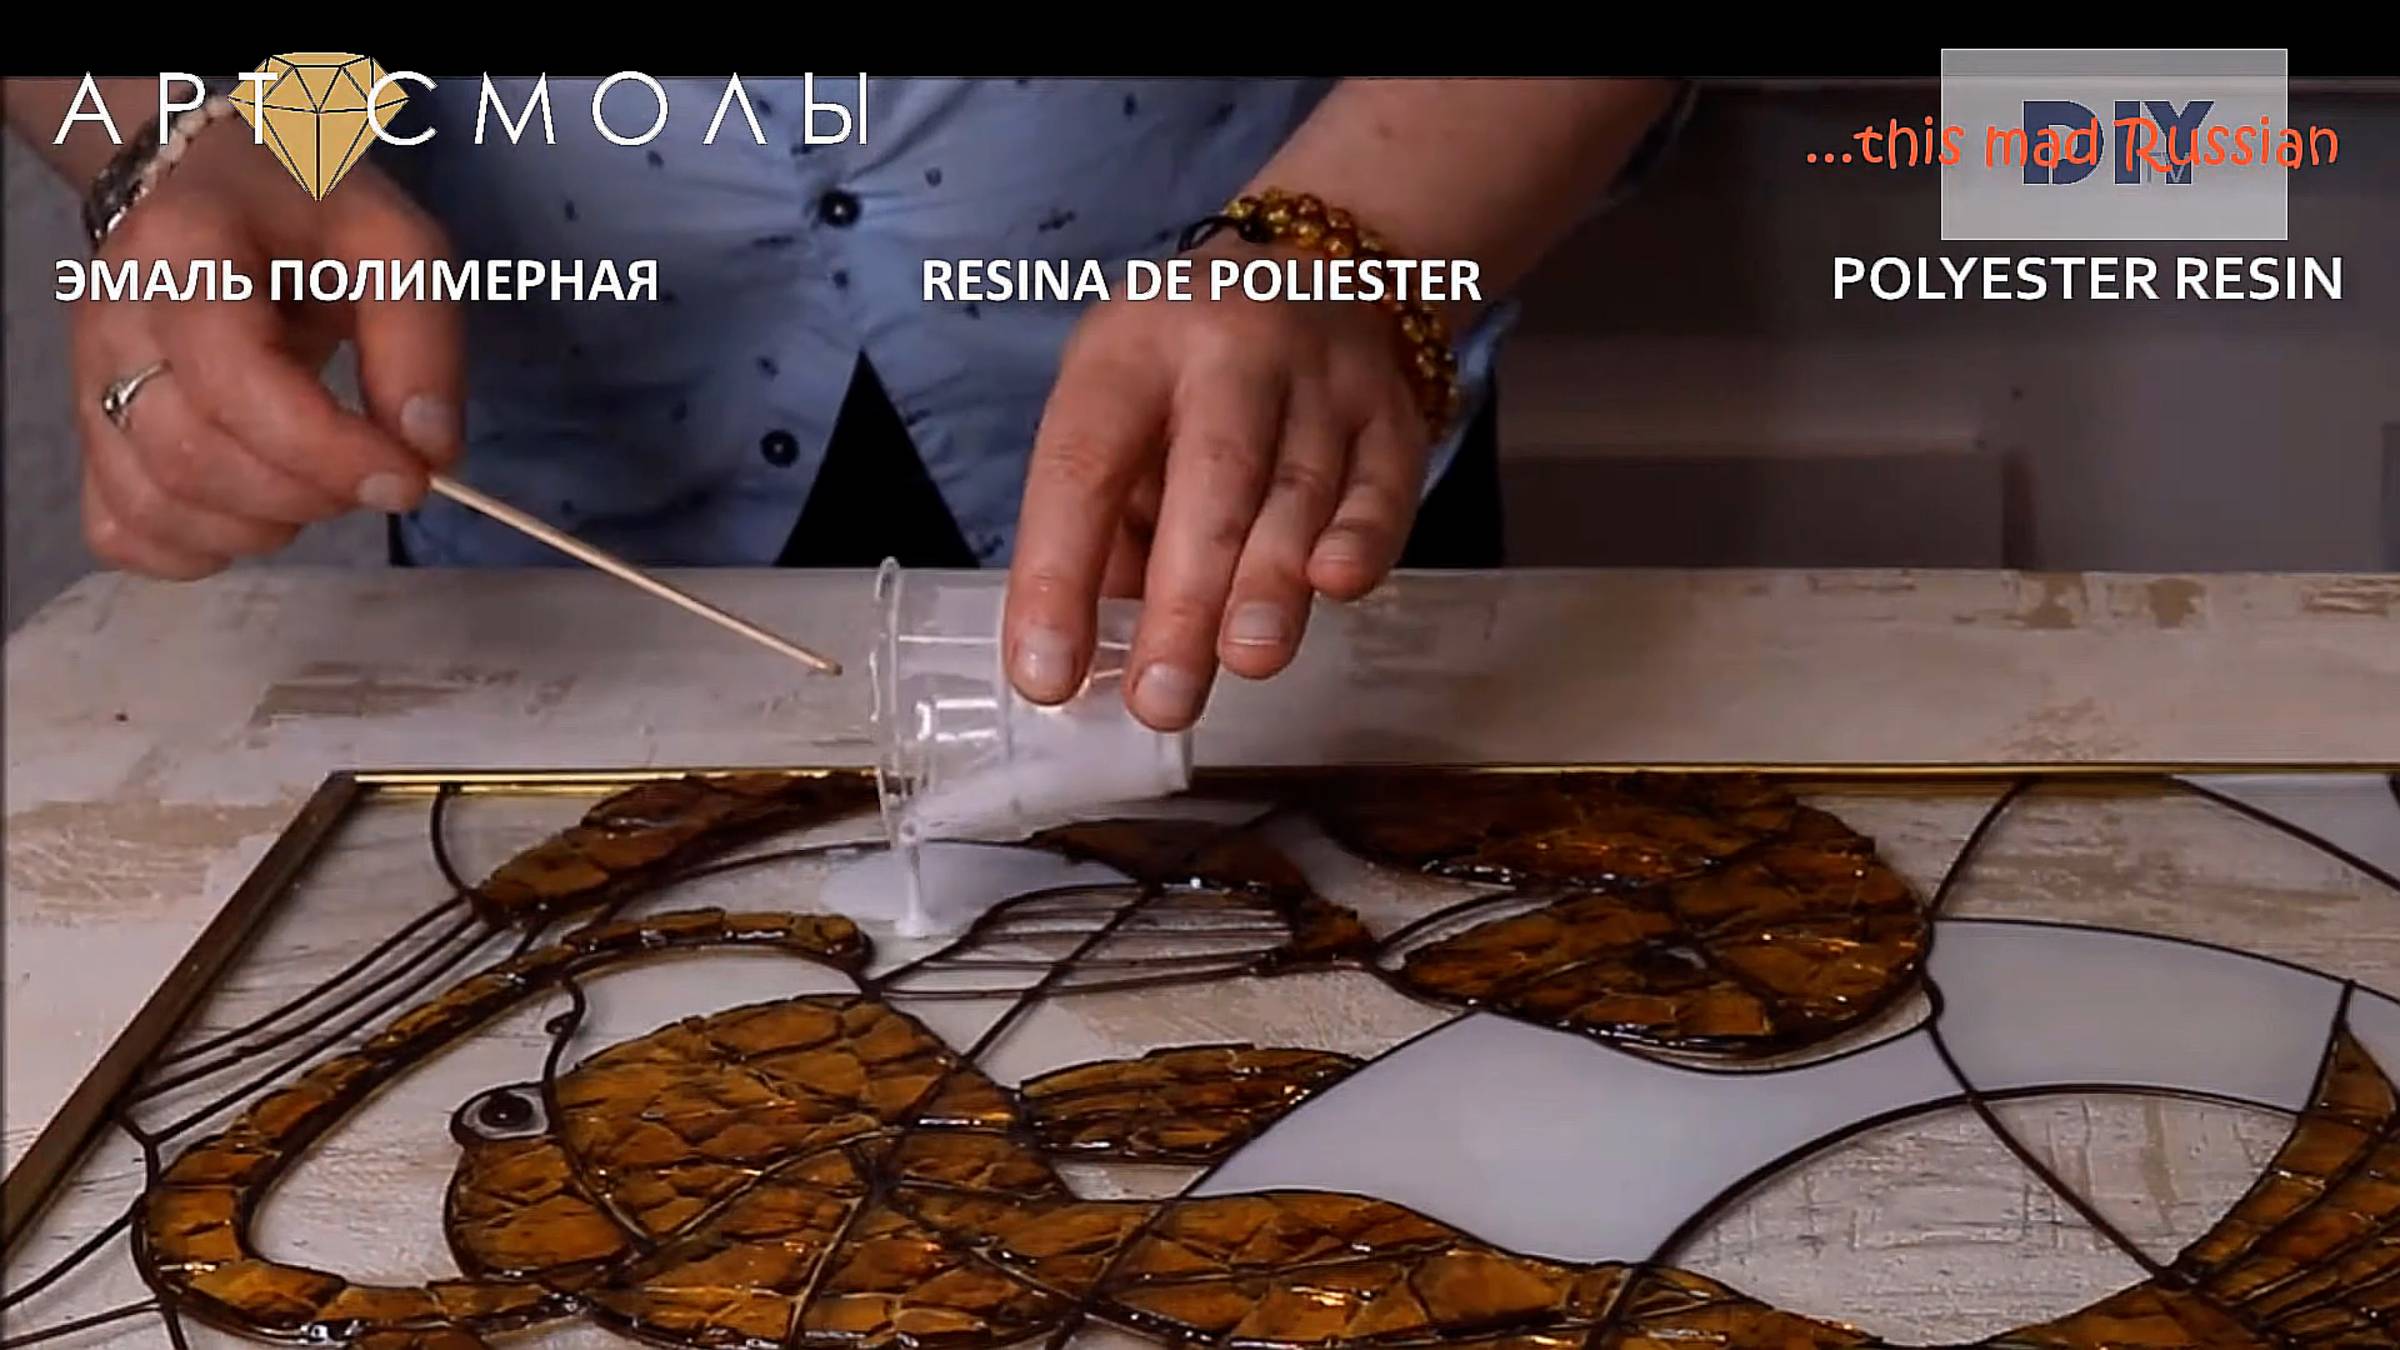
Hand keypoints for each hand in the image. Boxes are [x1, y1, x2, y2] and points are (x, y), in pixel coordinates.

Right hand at [70, 122, 459, 578]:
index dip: (327, 450)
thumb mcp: (390, 242)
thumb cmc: (304, 212)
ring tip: (322, 482)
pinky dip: (201, 548)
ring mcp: (87, 385)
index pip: (234, 383)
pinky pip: (124, 531)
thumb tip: (429, 450)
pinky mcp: (91, 436)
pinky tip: (259, 510)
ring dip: (262, 526)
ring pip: (155, 507)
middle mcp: (112, 325)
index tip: (409, 476)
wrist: (211, 186)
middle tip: (375, 472)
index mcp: (181, 256)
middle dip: (308, 494)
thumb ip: (421, 340)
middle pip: (191, 458)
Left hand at [1004, 244, 1431, 731]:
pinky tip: (1335, 586)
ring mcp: (1323, 377)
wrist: (1319, 274)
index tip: (1047, 673)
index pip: (1083, 464)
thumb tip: (1085, 666)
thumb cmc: (1190, 380)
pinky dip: (1362, 539)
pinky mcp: (1393, 413)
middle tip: (1160, 697)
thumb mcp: (1121, 414)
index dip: (1059, 572)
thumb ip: (1105, 532)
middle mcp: (1230, 348)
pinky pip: (1382, 486)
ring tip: (1246, 662)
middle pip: (1209, 478)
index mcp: (1131, 350)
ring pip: (1299, 489)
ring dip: (1271, 584)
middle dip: (1183, 598)